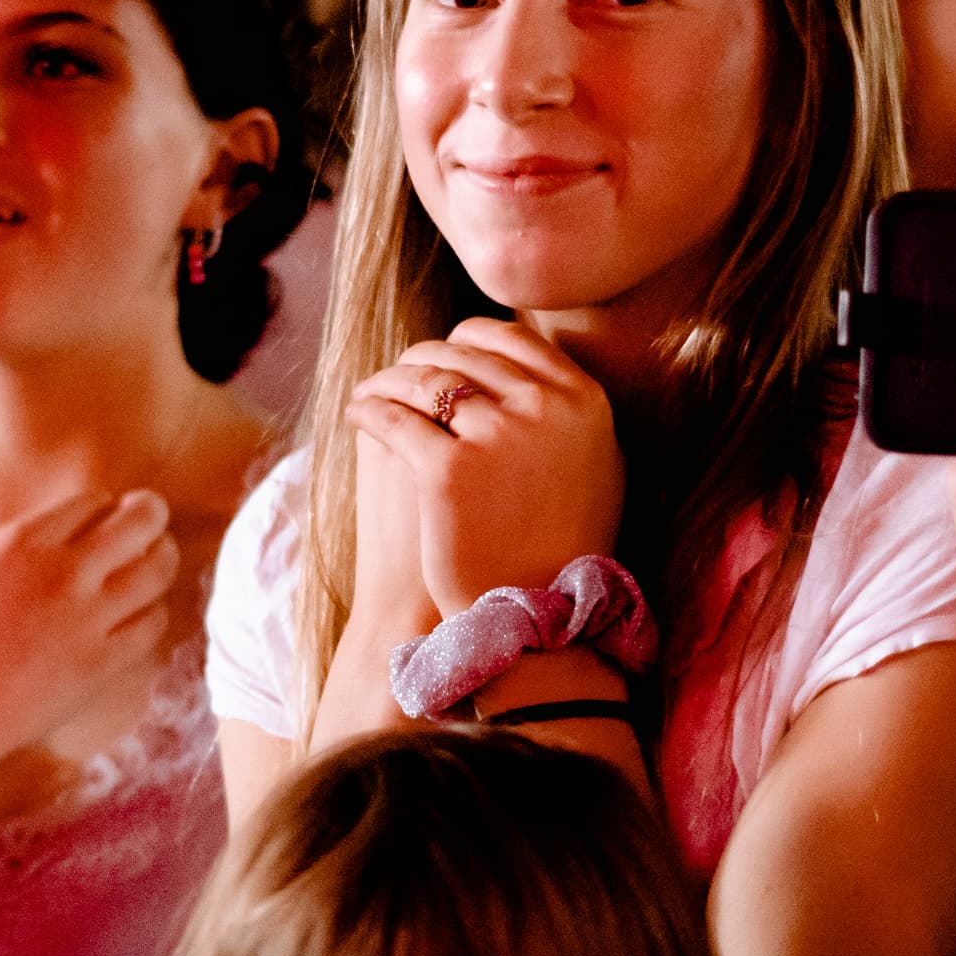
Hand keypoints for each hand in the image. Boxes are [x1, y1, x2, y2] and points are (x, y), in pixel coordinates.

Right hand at [0, 490, 178, 776]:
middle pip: (140, 522)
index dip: (102, 506)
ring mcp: (88, 619)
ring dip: (162, 559)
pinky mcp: (102, 662)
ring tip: (156, 561)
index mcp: (20, 543)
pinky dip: (154, 614)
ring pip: (157, 571)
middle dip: (150, 513)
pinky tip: (142, 615)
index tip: (103, 515)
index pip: (91, 502)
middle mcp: (63, 573)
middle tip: (150, 518)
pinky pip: (153, 625)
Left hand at [344, 320, 624, 616]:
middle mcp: (545, 407)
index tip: (443, 355)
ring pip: (424, 380)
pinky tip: (358, 415)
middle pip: (461, 355)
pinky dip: (370, 410)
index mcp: (585, 399)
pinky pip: (395, 419)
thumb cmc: (564, 549)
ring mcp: (497, 435)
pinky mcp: (447, 469)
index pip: (510, 339)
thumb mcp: (597, 470)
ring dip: (388, 380)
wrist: (537, 616)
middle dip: (421, 360)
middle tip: (394, 375)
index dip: (466, 342)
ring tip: (369, 392)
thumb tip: (537, 372)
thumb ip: (571, 415)